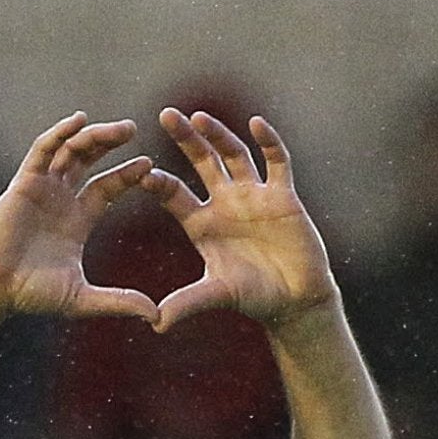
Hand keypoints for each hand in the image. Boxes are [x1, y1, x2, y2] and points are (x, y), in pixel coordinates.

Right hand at [0, 112, 155, 321]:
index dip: (126, 175)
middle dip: (110, 144)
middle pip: (90, 161)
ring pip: (71, 150)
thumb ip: (118, 302)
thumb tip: (156, 316)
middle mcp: (60, 199)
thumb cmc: (30, 294)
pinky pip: (43, 150)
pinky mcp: (24, 182)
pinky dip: (59, 133)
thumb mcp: (82, 298)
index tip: (149, 165)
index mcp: (76, 221)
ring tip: (118, 128)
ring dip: (93, 135)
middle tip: (133, 129)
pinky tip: (78, 120)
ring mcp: (42, 188)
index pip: (106, 188)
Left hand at [143, 110, 335, 333]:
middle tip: (166, 115)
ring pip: (234, 154)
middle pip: (202, 162)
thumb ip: (187, 303)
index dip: (160, 183)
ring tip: (200, 117)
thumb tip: (154, 323)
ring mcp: (254, 195)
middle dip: (185, 140)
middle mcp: (225, 202)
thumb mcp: (217, 295)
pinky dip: (269, 142)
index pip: (175, 195)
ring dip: (219, 135)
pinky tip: (256, 124)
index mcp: (202, 224)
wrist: (295, 300)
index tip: (142, 172)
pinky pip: (276, 161)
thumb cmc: (255, 298)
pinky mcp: (283, 195)